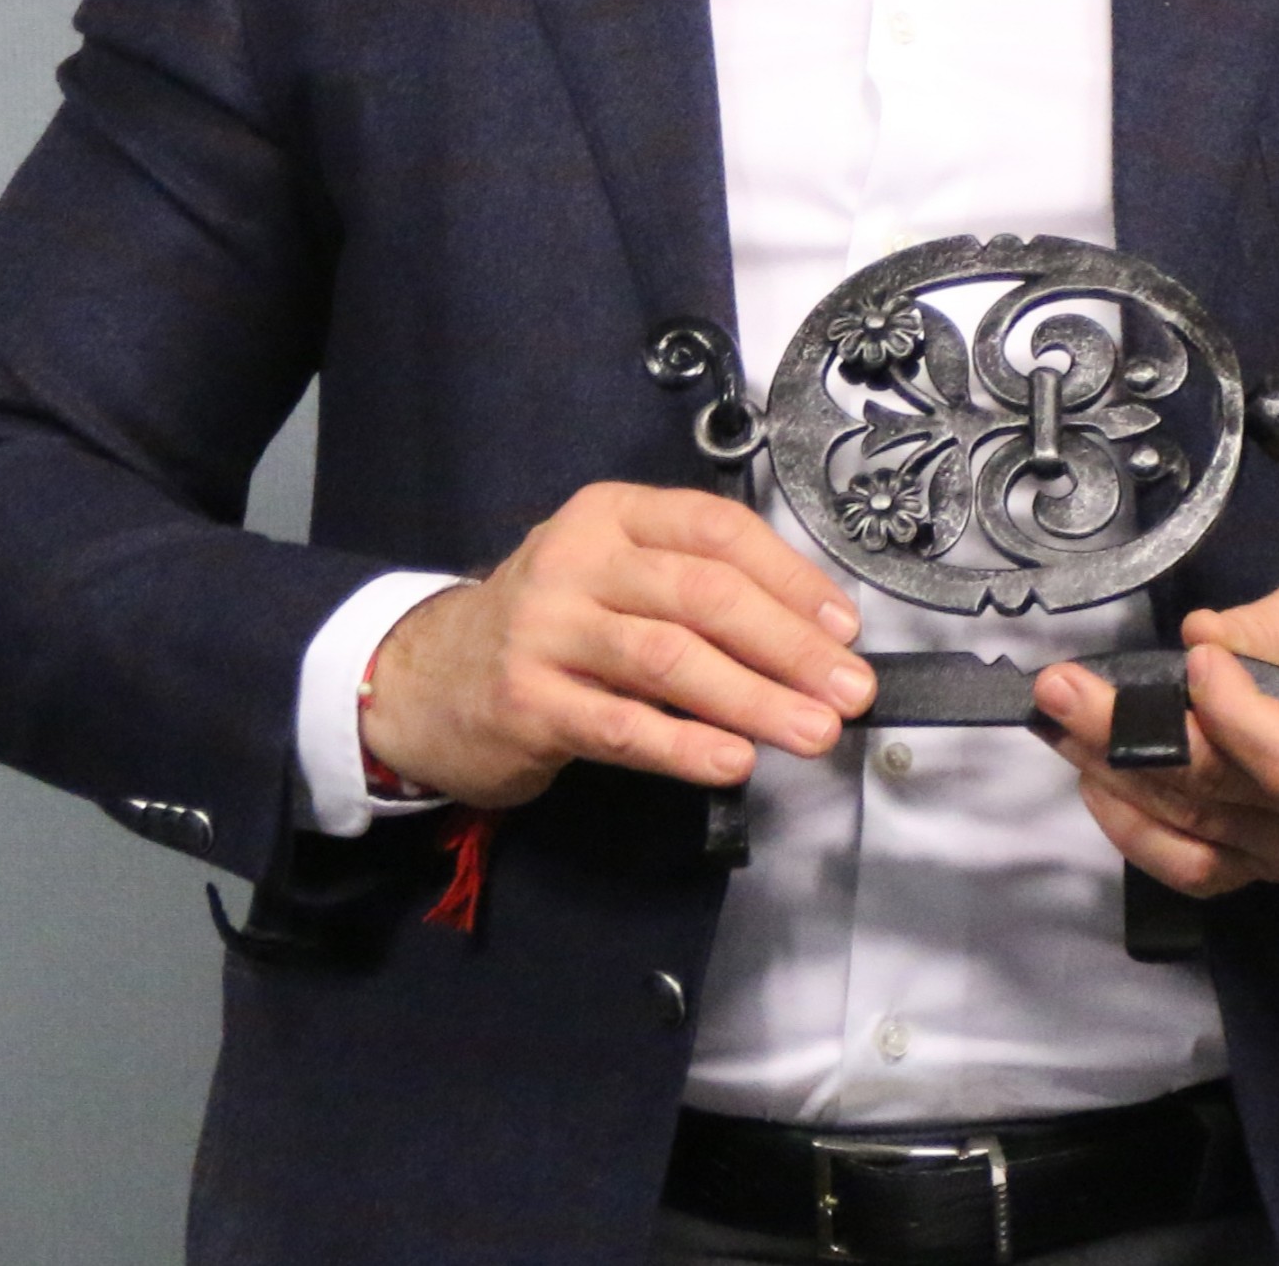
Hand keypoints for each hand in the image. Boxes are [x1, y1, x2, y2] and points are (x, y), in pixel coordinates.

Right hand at [363, 483, 871, 805]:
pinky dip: (685, 745)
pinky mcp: (525, 701)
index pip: (715, 530)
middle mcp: (574, 561)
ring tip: (810, 732)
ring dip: (753, 698)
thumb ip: (695, 591)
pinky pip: (621, 725)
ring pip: (667, 657)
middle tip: (848, 691)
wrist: (430, 678)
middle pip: (700, 593)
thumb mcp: (613, 579)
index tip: (845, 629)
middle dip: (788, 646)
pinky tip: (732, 762)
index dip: (790, 579)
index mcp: (610, 516)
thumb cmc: (553, 629)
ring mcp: (544, 629)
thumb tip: (815, 640)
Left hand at [1036, 560, 1278, 894]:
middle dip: (1124, 735)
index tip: (1199, 658)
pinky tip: (1094, 780)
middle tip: (1060, 688)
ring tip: (1056, 721)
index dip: (1231, 716)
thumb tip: (1201, 635)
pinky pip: (1191, 867)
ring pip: (1190, 829)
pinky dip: (1134, 830)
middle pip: (1216, 792)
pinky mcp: (1264, 865)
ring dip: (1110, 773)